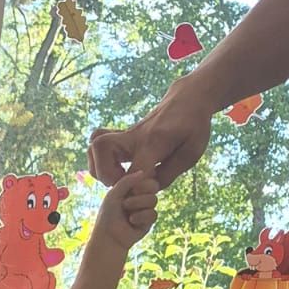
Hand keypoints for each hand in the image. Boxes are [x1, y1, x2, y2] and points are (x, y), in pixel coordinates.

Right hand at [88, 87, 211, 189]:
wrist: (190, 96)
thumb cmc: (194, 125)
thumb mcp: (192, 152)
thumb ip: (170, 173)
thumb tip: (150, 189)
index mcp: (153, 142)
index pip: (133, 173)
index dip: (135, 190)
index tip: (147, 192)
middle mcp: (134, 136)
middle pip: (100, 149)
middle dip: (104, 174)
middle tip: (121, 183)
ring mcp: (126, 134)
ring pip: (94, 146)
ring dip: (98, 168)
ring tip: (116, 177)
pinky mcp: (122, 135)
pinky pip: (97, 144)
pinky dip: (99, 160)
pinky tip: (115, 168)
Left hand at [93, 171, 158, 251]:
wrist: (109, 237)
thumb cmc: (108, 215)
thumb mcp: (114, 193)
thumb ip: (127, 180)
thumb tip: (143, 172)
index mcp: (133, 187)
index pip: (147, 176)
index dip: (140, 182)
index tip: (129, 190)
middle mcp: (141, 196)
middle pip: (154, 186)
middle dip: (140, 193)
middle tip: (126, 202)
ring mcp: (146, 208)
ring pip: (154, 200)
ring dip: (138, 205)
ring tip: (128, 213)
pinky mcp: (149, 221)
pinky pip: (153, 214)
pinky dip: (141, 217)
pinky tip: (132, 221)